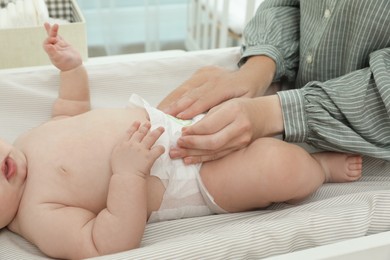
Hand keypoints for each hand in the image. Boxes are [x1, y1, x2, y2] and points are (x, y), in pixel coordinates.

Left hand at [43, 23, 81, 70]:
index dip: (49, 39)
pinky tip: (54, 28)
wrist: (74, 67)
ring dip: (51, 30)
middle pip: (49, 38)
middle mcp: (54, 48)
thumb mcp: (59, 58)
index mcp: (50, 51)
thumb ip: (53, 52)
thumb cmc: (66, 64)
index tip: (54, 39)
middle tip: (46, 23)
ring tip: (46, 23)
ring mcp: (59, 46)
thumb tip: (48, 46)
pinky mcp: (65, 45)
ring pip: (54, 36)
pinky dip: (57, 33)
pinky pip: (60, 38)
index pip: (46, 43)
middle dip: (49, 31)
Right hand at [111, 121, 164, 177]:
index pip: (129, 132)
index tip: (138, 122)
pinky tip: (162, 148)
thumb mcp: (115, 156)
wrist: (125, 177)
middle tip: (149, 123)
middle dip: (146, 127)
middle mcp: (132, 144)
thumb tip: (126, 147)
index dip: (134, 126)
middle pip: (141, 132)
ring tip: (161, 128)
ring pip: (151, 137)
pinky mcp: (149, 156)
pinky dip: (161, 148)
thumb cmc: (119, 171)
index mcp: (123, 144)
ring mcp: (141, 149)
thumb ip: (121, 149)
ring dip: (157, 132)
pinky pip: (158, 149)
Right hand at [159, 66, 258, 118]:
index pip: (206, 98)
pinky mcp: (201, 72)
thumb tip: (208, 122)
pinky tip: (166, 104)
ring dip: (171, 101)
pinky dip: (174, 96)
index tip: (180, 118)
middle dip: (176, 105)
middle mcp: (213, 76)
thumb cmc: (249, 94)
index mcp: (226, 85)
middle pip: (191, 92)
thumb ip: (226, 111)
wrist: (252, 74)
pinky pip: (185, 85)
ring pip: (185, 88)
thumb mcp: (244, 104)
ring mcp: (206, 73)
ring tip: (159, 112)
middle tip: (163, 117)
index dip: (192, 108)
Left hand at [169, 95, 283, 163]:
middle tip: (177, 145)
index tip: (181, 132)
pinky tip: (190, 159)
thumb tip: (186, 129)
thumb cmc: (242, 106)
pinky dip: (203, 158)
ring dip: (193, 154)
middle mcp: (239, 128)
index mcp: (234, 111)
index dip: (193, 131)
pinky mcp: (239, 149)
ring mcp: (241, 141)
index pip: (209, 125)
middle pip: (211, 141)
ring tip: (177, 155)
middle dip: (191, 144)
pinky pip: (218, 156)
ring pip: (214, 151)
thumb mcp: (226, 103)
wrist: (265, 116)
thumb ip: (208, 116)